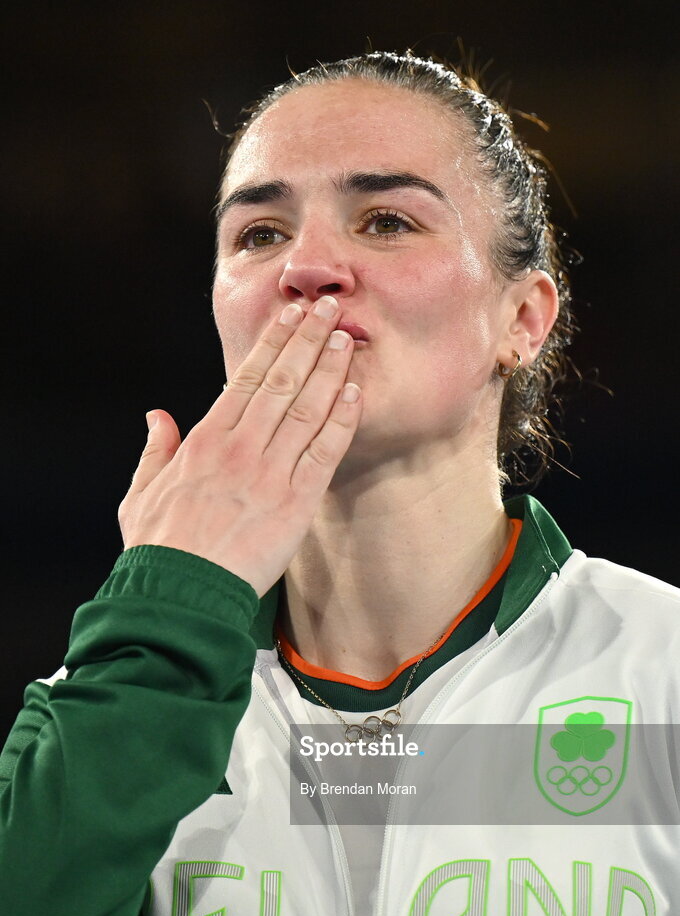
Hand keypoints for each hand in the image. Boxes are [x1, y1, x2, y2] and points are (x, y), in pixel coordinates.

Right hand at [118, 296, 361, 596]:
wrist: (181, 594)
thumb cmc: (159, 549)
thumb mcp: (141, 494)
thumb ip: (154, 450)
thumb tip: (157, 416)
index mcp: (204, 440)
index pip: (245, 377)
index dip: (273, 343)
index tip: (291, 317)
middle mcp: (240, 447)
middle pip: (281, 380)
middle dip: (307, 341)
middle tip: (328, 309)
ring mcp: (269, 472)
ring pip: (306, 408)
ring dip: (330, 370)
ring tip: (346, 338)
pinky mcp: (295, 502)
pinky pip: (324, 452)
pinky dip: (341, 421)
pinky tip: (356, 394)